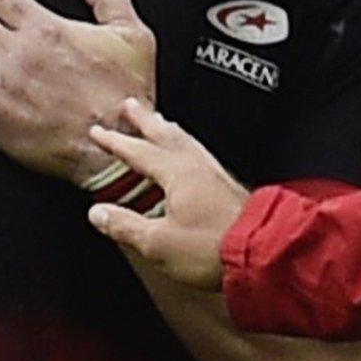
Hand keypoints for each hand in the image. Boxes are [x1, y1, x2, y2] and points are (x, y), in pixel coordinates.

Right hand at [86, 99, 250, 290]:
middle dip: (145, 120)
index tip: (99, 131)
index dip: (116, 142)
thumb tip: (98, 214)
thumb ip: (125, 226)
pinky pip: (201, 155)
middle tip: (131, 105)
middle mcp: (196, 167)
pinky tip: (191, 155)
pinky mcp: (228, 187)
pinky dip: (188, 146)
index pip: (138, 152)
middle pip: (166, 135)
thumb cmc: (211, 248)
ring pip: (187, 142)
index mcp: (176, 174)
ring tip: (160, 122)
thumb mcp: (157, 243)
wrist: (262, 254)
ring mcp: (215, 175)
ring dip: (168, 129)